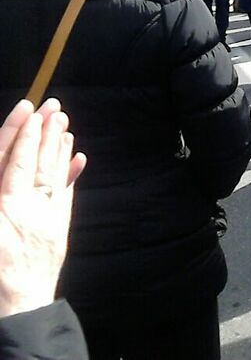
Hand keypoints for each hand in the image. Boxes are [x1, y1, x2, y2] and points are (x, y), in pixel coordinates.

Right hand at [0, 99, 85, 317]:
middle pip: (36, 164)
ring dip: (59, 148)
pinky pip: (65, 197)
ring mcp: (45, 221)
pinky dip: (69, 176)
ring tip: (65, 124)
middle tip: (54, 107)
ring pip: (53, 176)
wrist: (18, 310)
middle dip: (44, 134)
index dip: (21, 135)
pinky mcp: (57, 232)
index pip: (13, 163)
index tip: (28, 110)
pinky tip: (77, 158)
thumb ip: (1, 193)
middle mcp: (26, 211)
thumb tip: (3, 164)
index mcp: (3, 209)